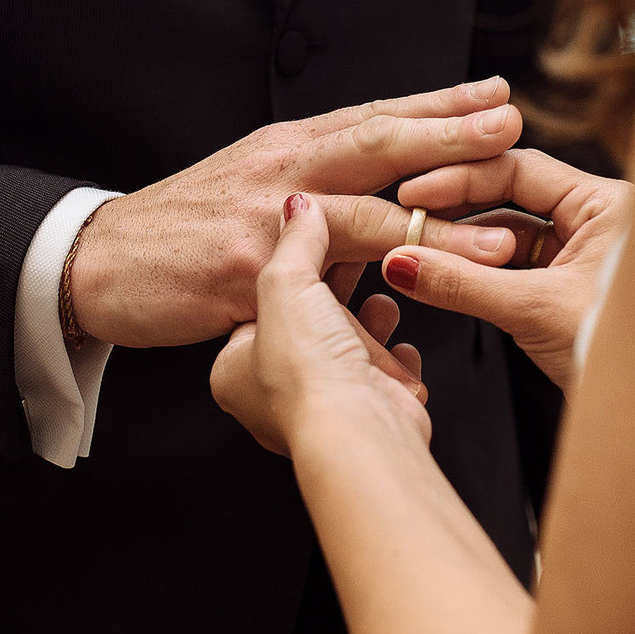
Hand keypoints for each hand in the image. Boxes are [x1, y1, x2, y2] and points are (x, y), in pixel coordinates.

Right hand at [70, 79, 529, 349]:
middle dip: (452, 135)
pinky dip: (370, 304)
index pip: (375, 115)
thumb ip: (315, 185)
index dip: (440, 104)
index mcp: (287, 146)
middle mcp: (281, 170)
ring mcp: (263, 220)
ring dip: (437, 225)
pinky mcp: (243, 273)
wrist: (99, 259)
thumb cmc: (183, 227)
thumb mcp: (251, 184)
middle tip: (511, 128)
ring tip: (497, 236)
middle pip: (378, 144)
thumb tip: (381, 199)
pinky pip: (319, 290)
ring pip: (363, 215)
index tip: (497, 96)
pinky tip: (414, 309)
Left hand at [214, 195, 434, 455]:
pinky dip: (394, 358)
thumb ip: (295, 240)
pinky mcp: (367, 415)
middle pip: (307, 326)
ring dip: (368, 323)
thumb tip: (299, 204)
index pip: (259, 307)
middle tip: (356, 260)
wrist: (357, 429)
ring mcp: (323, 409)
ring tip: (382, 300)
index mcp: (233, 371)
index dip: (291, 273)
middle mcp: (274, 397)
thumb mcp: (286, 282)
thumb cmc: (307, 372)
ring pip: (345, 351)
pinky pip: (381, 379)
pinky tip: (402, 346)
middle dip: (335, 295)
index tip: (315, 243)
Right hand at [384, 149, 634, 390]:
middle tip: (405, 220)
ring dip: (464, 248)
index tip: (411, 194)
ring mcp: (582, 257)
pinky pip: (515, 271)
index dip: (459, 179)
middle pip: (510, 199)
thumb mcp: (536, 311)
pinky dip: (479, 276)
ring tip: (417, 256)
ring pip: (509, 238)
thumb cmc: (625, 359)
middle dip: (457, 212)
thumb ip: (463, 284)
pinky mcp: (567, 291)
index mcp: (607, 204)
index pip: (519, 169)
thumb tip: (401, 262)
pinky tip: (444, 279)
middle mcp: (597, 221)